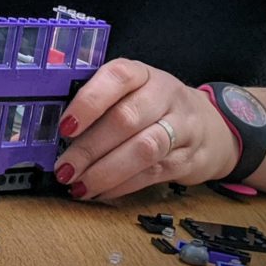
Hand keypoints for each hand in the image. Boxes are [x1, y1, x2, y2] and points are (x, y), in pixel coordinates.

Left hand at [53, 58, 239, 199]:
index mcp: (143, 73)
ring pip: (143, 150)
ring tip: (79, 184)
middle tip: (65, 167)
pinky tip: (101, 191)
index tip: (65, 126)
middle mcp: (164, 96)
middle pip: (126, 119)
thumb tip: (54, 126)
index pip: (117, 78)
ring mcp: (181, 127)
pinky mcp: (188, 159)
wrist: (211, 125)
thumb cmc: (154, 105)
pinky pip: (153, 173)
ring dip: (106, 171)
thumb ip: (99, 100)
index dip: (89, 101)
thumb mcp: (132, 90)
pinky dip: (123, 186)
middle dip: (90, 147)